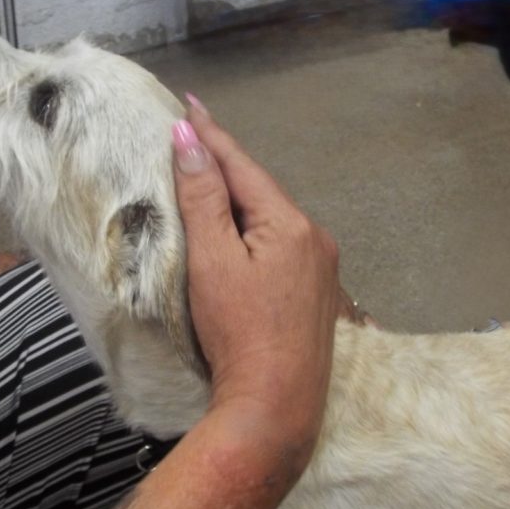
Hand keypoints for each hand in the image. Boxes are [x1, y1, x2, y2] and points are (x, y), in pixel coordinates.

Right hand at [172, 101, 338, 462]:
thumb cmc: (238, 334)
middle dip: (225, 166)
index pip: (243, 166)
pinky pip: (281, 246)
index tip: (188, 103)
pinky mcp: (317, 293)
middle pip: (260, 191)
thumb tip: (191, 139)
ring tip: (206, 179)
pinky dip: (254, 232)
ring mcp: (321, 268)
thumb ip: (203, 197)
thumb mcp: (212, 260)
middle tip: (190, 137)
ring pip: (271, 219)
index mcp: (291, 224)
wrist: (275, 405)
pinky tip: (237, 233)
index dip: (212, 134)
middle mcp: (315, 238)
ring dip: (239, 200)